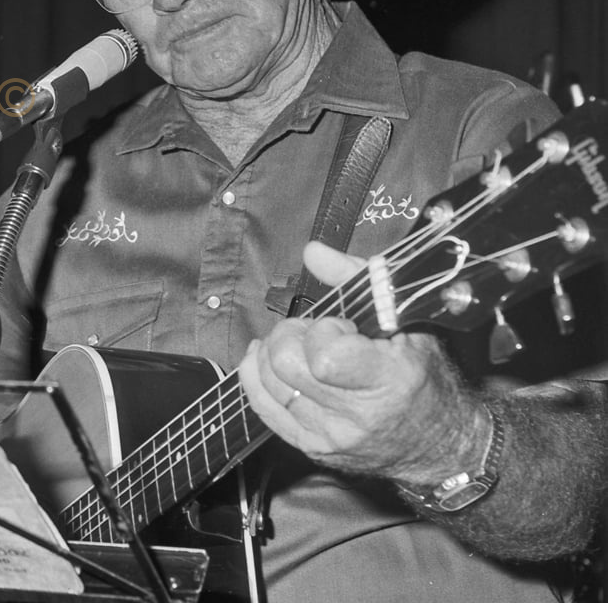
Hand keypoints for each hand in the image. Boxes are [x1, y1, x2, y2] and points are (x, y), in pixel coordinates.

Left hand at [238, 241, 487, 482]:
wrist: (442, 445)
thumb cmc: (426, 378)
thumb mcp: (408, 323)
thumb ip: (358, 279)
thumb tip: (312, 251)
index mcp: (389, 383)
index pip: (323, 356)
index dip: (324, 330)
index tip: (342, 327)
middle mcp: (356, 417)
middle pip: (285, 364)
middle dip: (292, 335)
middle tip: (315, 333)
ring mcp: (330, 437)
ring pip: (267, 381)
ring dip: (275, 352)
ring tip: (301, 347)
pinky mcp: (311, 448)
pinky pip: (261, 405)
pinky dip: (257, 374)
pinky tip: (268, 358)